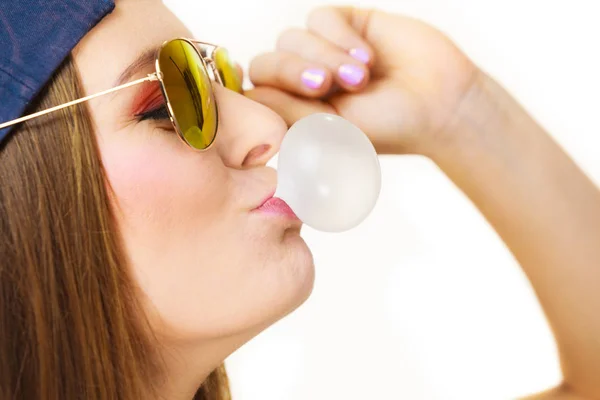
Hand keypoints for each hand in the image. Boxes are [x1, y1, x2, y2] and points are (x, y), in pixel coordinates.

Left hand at [246, 7, 480, 154]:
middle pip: (267, 65)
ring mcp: (322, 52)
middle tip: (324, 86)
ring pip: (291, 39)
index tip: (264, 104)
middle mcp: (304, 82)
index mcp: (297, 112)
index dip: (255, 95)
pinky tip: (367, 57)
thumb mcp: (334, 129)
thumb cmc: (390, 127)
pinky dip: (339, 36)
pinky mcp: (344, 25)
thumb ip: (288, 113)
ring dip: (325, 56)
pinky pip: (319, 19)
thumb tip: (247, 96)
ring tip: (361, 77)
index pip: (257, 96)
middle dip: (293, 73)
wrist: (441, 104)